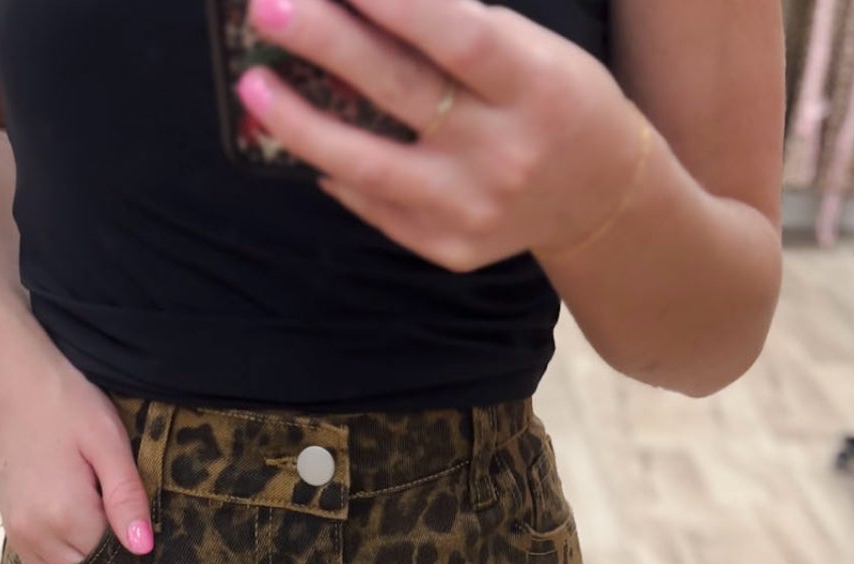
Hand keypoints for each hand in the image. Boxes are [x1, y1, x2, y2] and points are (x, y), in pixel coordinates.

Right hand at [0, 313, 153, 563]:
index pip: (114, 557)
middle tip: (108, 496)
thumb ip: (126, 497)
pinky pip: (47, 560)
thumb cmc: (65, 402)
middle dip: (107, 544)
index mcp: (64, 515)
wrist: (10, 380)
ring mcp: (18, 535)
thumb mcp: (108, 442)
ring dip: (85, 547)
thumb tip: (143, 547)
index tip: (129, 506)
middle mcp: (36, 534)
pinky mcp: (11, 529)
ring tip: (89, 500)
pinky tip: (71, 511)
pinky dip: (64, 547)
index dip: (129, 536)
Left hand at [236, 0, 645, 273]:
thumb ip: (458, 30)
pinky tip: (304, 139)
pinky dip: (337, 169)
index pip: (455, 36)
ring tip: (253, 85)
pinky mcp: (450, 248)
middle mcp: (503, 154)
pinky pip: (377, 206)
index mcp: (533, 87)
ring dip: (301, 123)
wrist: (600, 197)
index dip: (393, 1)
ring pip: (370, 166)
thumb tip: (362, 4)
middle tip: (267, 7)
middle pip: (400, 92)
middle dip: (326, 44)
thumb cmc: (555, 96)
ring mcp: (473, 210)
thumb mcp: (530, 48)